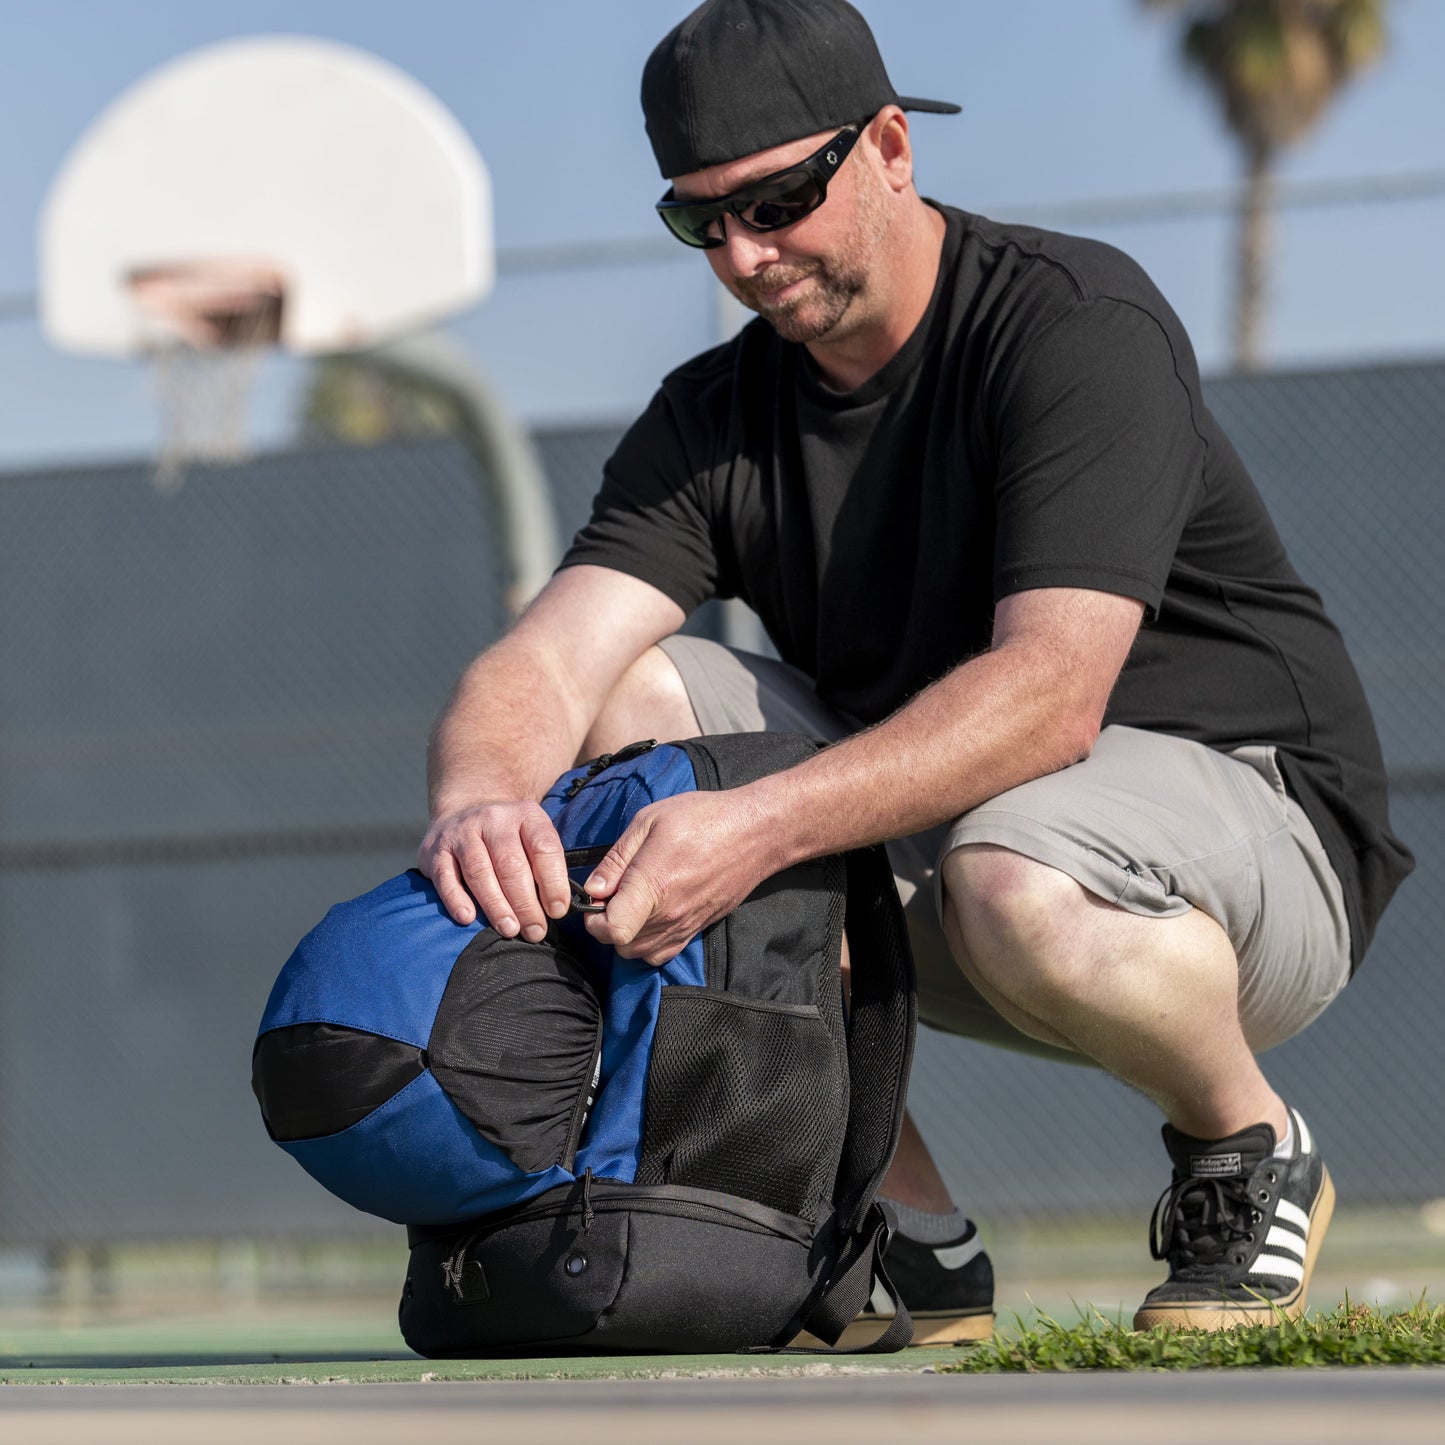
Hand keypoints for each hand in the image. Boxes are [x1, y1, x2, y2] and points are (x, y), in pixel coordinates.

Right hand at [417, 800, 570, 937]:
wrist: (463, 811)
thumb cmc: (508, 838)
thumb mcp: (531, 838)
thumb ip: (545, 865)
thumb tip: (557, 909)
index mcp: (526, 815)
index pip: (544, 848)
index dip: (553, 881)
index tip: (558, 910)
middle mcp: (494, 819)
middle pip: (511, 864)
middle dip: (525, 903)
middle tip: (535, 931)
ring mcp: (462, 832)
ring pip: (479, 871)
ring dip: (496, 905)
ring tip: (509, 929)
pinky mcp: (436, 850)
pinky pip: (445, 877)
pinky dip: (456, 899)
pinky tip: (467, 918)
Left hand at [580, 790, 771, 965]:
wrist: (754, 832)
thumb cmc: (703, 818)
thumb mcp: (649, 821)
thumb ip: (617, 859)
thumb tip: (592, 889)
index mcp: (653, 886)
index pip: (611, 931)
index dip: (593, 919)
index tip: (595, 899)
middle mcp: (669, 914)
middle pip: (620, 946)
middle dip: (606, 926)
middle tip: (613, 896)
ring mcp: (686, 926)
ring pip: (639, 954)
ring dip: (627, 935)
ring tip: (632, 904)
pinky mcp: (698, 929)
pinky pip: (662, 953)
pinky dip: (648, 943)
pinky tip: (650, 914)